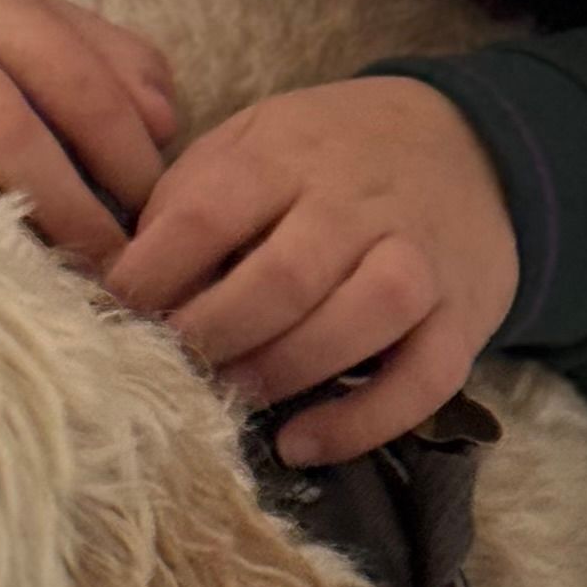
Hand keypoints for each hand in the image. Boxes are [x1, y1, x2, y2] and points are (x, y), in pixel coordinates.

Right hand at [0, 0, 178, 269]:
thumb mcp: (28, 17)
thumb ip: (106, 58)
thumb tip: (166, 126)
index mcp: (0, 1)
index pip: (81, 84)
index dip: (127, 157)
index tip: (157, 219)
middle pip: (20, 128)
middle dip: (78, 207)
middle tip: (116, 268)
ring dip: (17, 226)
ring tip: (58, 279)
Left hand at [105, 79, 517, 463]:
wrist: (470, 145)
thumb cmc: (329, 158)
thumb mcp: (252, 143)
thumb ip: (190, 200)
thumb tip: (118, 279)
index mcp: (289, 153)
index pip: (211, 212)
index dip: (155, 270)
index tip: (116, 311)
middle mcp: (359, 202)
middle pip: (285, 276)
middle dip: (216, 333)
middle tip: (172, 365)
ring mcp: (420, 258)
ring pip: (363, 318)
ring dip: (286, 370)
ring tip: (234, 396)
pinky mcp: (464, 316)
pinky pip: (424, 378)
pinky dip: (364, 420)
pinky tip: (303, 443)